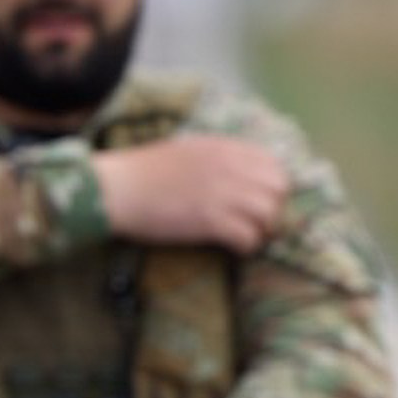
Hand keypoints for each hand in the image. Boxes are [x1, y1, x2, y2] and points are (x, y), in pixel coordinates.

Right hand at [91, 134, 288, 254]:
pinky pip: (249, 237)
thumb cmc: (143, 172)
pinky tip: (233, 249)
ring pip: (269, 214)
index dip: (272, 187)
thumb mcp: (187, 151)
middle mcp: (230, 167)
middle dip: (274, 210)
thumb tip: (238, 176)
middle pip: (278, 189)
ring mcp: (222, 193)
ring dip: (262, 231)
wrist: (118, 188)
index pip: (274, 164)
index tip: (260, 202)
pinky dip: (246, 247)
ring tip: (246, 239)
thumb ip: (217, 159)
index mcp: (224, 148)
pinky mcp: (211, 220)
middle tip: (257, 225)